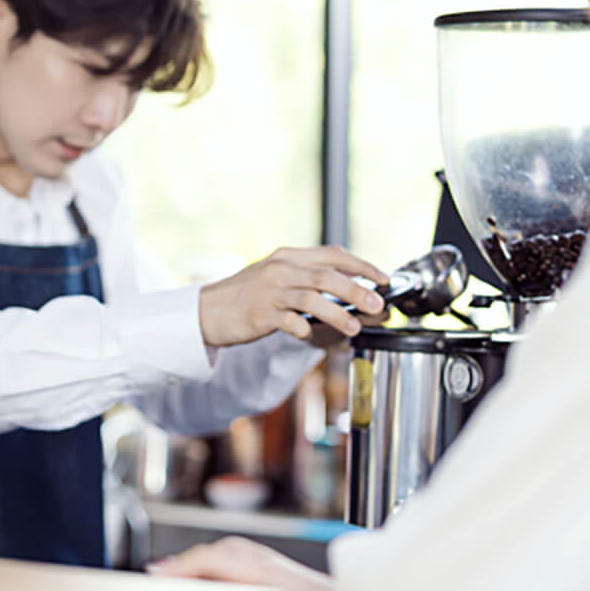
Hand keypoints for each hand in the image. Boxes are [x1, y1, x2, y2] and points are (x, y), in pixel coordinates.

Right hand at [197, 246, 388, 346]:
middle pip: (327, 275)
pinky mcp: (260, 313)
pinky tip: (310, 336)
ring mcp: (269, 291)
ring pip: (312, 297)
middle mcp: (280, 269)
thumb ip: (306, 277)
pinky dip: (304, 329)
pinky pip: (289, 321)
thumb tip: (348, 288)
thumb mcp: (276, 275)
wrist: (207, 310)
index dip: (361, 265)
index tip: (382, 278)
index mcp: (288, 256)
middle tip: (377, 305)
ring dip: (338, 313)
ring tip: (354, 327)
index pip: (333, 254)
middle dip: (357, 290)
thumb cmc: (245, 296)